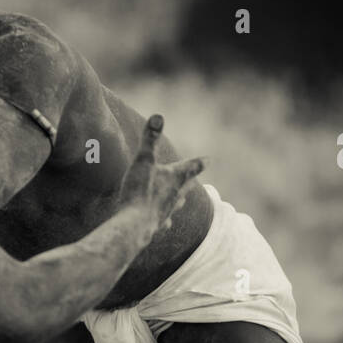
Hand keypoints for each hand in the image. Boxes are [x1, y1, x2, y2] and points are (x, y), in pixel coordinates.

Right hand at [119, 114, 204, 229]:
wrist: (133, 224)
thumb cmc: (140, 191)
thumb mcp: (143, 160)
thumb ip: (150, 139)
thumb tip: (158, 116)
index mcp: (174, 179)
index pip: (190, 167)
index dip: (199, 162)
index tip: (208, 160)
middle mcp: (174, 196)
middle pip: (185, 186)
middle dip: (190, 180)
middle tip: (196, 177)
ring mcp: (166, 212)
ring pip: (176, 204)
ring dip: (179, 199)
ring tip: (181, 198)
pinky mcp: (155, 226)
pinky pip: (164, 222)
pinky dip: (165, 219)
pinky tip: (165, 222)